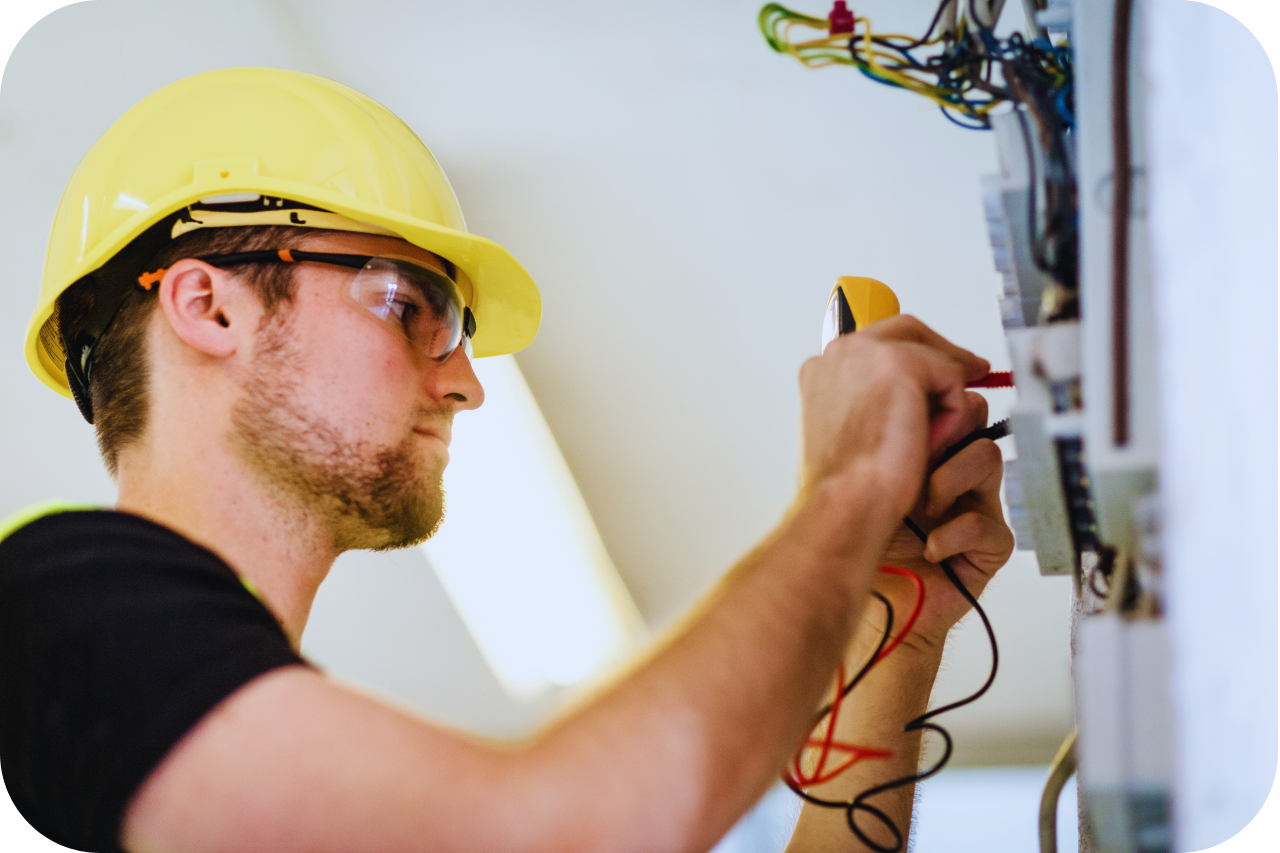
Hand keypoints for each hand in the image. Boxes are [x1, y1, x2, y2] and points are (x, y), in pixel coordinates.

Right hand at [798, 316, 990, 526]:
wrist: (847, 502)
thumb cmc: (846, 484)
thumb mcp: (853, 431)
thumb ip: (871, 401)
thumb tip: (908, 394)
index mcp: (823, 369)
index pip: (878, 343)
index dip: (915, 355)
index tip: (942, 372)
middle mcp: (840, 352)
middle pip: (907, 332)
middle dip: (944, 353)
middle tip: (975, 371)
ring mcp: (867, 352)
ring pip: (932, 355)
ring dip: (945, 393)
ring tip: (937, 438)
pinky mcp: (901, 363)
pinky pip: (951, 376)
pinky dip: (952, 412)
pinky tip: (933, 441)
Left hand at [872, 389, 1014, 652]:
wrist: (863, 592)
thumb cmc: (862, 531)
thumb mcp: (862, 459)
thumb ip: (882, 414)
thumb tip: (890, 369)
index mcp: (923, 441)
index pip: (947, 392)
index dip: (938, 389)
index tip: (924, 397)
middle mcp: (951, 466)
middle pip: (973, 414)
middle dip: (940, 431)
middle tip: (912, 457)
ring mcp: (974, 502)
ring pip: (986, 457)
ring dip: (944, 481)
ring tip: (919, 508)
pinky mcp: (988, 544)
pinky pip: (986, 522)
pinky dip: (950, 534)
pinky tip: (928, 545)